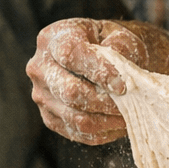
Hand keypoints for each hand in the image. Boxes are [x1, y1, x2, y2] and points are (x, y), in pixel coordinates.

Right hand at [26, 18, 150, 144]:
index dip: (98, 71)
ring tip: (128, 115)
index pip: (70, 55)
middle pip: (69, 92)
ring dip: (106, 119)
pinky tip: (118, 123)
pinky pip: (77, 132)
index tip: (123, 85)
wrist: (103, 58)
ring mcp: (41, 95)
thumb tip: (121, 71)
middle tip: (129, 103)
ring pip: (75, 117)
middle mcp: (39, 67)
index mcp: (52, 38)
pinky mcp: (50, 118)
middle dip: (104, 101)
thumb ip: (121, 46)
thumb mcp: (120, 35)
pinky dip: (102, 131)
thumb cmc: (112, 43)